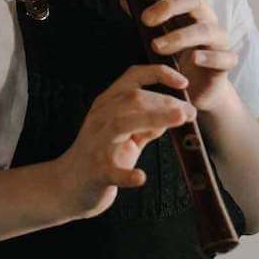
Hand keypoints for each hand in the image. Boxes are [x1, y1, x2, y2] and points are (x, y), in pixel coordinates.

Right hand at [50, 63, 196, 221]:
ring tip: (179, 119)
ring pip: (123, 123)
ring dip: (153, 119)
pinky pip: (112, 171)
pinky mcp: (96, 172)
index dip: (159, 74)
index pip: (132, 77)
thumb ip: (146, 122)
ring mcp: (97, 144)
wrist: (68, 185)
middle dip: (166, 101)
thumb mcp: (124, 133)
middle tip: (190, 112)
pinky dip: (127, 175)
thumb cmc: (99, 157)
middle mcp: (100, 119)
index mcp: (107, 105)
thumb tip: (175, 111)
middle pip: (133, 98)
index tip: (183, 82)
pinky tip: (140, 177)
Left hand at [121, 0, 238, 112]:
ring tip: (157, 46)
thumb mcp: (156, 34)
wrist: (196, 87)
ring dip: (180, 36)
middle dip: (168, 6)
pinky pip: (225, 57)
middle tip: (146, 20)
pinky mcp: (226, 62)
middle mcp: (205, 17)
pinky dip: (210, 57)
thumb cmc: (176, 55)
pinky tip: (194, 59)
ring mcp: (218, 39)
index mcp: (187, 6)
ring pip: (206, 29)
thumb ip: (144, 17)